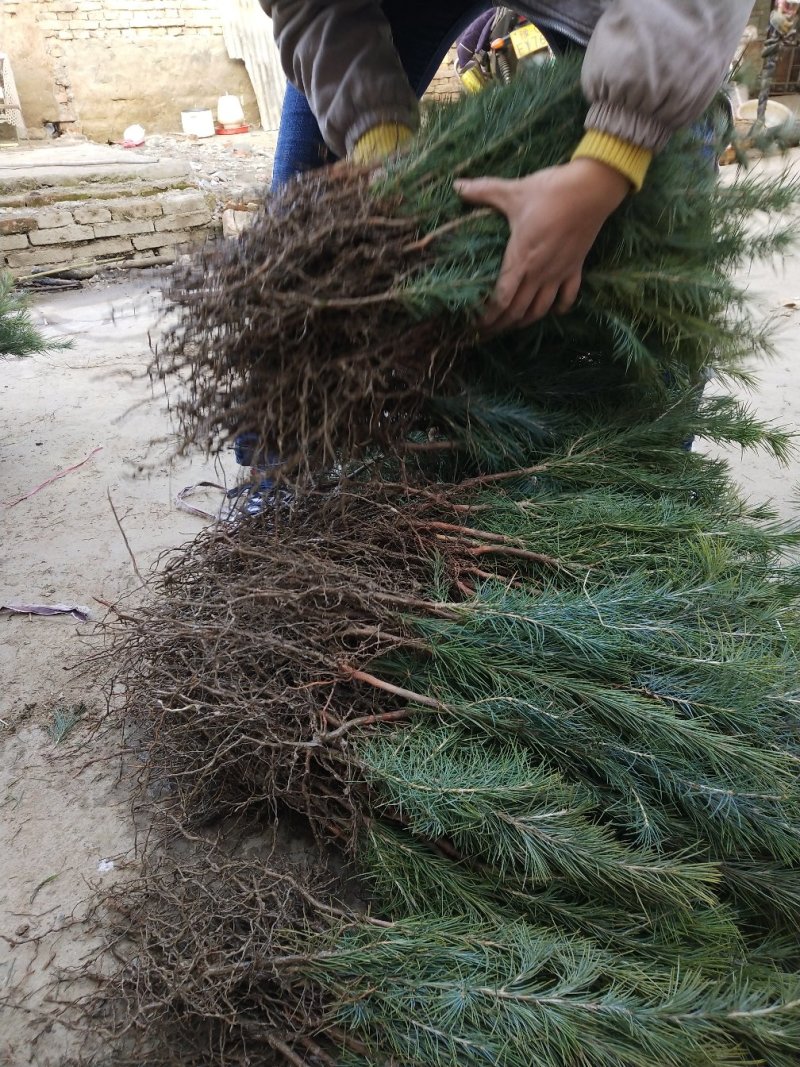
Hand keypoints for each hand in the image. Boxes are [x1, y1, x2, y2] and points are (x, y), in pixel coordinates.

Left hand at [455, 158, 629, 330]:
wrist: (592, 189)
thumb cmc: (551, 191)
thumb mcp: (513, 192)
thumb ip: (484, 191)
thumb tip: (457, 186)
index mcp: (521, 258)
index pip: (502, 298)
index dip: (489, 316)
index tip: (477, 325)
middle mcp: (539, 272)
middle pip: (518, 310)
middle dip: (501, 325)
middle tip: (487, 334)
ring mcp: (559, 273)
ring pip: (541, 309)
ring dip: (525, 321)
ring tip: (513, 326)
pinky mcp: (575, 268)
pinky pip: (567, 298)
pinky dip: (558, 309)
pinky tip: (552, 312)